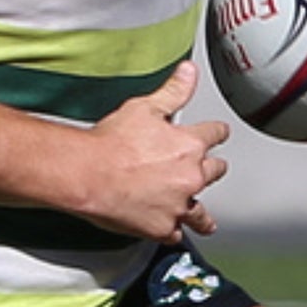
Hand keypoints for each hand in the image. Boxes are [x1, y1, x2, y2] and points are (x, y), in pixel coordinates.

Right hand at [83, 61, 229, 242]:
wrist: (88, 174)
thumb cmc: (110, 144)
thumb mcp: (143, 108)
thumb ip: (172, 91)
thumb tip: (189, 72)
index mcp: (189, 145)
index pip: (215, 134)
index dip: (216, 133)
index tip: (218, 134)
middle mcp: (190, 177)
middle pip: (214, 172)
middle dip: (212, 169)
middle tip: (211, 169)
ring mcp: (177, 205)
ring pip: (200, 213)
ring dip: (202, 214)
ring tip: (206, 220)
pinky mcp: (161, 228)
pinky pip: (176, 234)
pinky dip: (174, 231)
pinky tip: (172, 231)